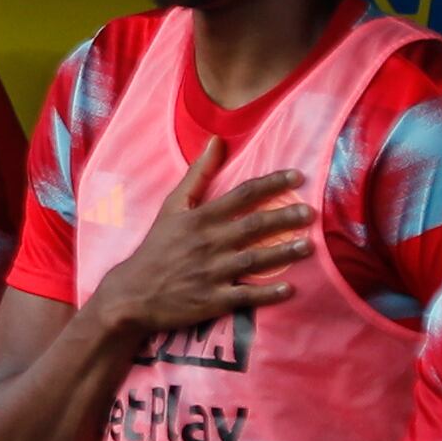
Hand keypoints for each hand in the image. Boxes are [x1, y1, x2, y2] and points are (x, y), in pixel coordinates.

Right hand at [84, 137, 308, 337]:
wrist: (131, 294)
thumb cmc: (156, 248)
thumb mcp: (171, 207)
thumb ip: (197, 174)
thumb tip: (216, 140)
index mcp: (199, 219)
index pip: (241, 195)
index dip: (271, 184)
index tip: (297, 177)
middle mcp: (207, 243)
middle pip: (252, 227)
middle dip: (283, 218)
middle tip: (310, 213)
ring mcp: (210, 273)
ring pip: (253, 260)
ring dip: (283, 253)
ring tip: (308, 246)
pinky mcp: (211, 301)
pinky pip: (244, 296)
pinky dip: (266, 293)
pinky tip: (289, 289)